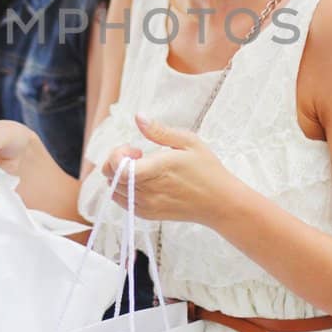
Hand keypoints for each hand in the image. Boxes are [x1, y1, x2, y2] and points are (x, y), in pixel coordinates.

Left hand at [99, 113, 243, 226]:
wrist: (220, 203)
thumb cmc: (207, 170)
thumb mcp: (188, 142)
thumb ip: (159, 131)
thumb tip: (138, 117)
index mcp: (156, 171)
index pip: (117, 169)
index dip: (117, 154)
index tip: (135, 148)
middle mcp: (148, 192)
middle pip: (111, 178)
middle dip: (117, 161)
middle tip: (138, 155)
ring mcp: (147, 205)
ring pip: (114, 190)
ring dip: (120, 176)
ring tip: (142, 169)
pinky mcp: (148, 215)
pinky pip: (123, 202)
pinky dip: (124, 189)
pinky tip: (142, 181)